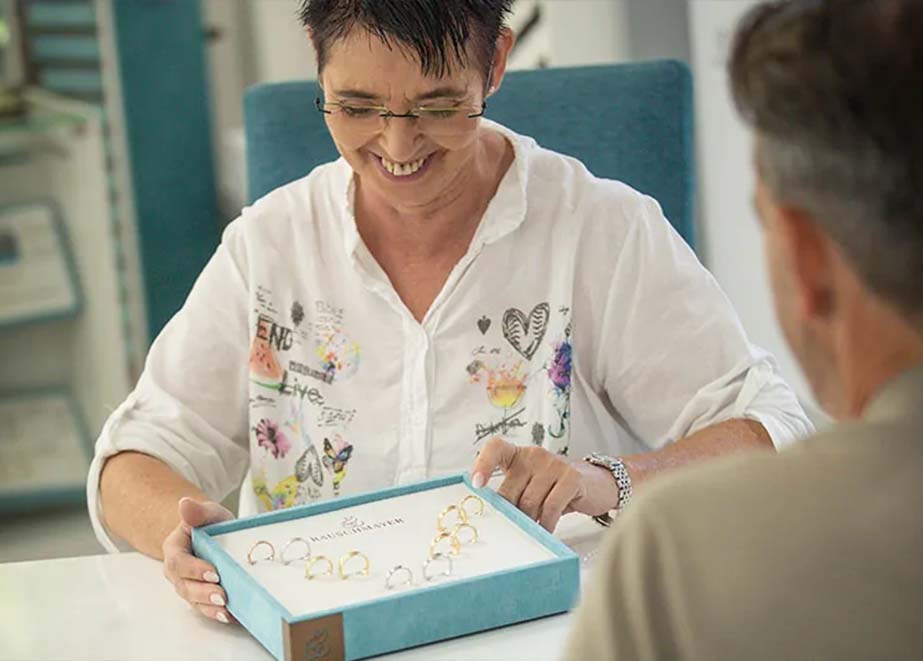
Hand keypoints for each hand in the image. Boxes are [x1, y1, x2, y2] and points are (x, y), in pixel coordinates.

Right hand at [162, 497, 235, 623]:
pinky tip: (229, 616)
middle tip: (222, 595)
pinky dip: (216, 613)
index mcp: (175, 549)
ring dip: (209, 607)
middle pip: (185, 586)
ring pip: (194, 600)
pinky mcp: (200, 597)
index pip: (179, 562)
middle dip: (203, 593)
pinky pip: (205, 608)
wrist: (214, 535)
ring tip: (225, 609)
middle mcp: (177, 572)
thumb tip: (185, 503)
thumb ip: (198, 511)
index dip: (194, 569)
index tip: (213, 572)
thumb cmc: (209, 524)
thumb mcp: (208, 513)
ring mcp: (188, 586)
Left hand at [470, 438, 620, 531]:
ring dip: (530, 522)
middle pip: (510, 491)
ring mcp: (553, 464)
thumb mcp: (531, 486)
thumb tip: (492, 518)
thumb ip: (513, 494)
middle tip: (514, 529)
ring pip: (530, 503)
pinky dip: (547, 524)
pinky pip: (551, 508)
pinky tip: (548, 530)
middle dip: (511, 515)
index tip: (476, 484)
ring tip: (535, 529)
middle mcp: (534, 455)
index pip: (495, 449)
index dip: (483, 464)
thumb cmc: (555, 489)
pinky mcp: (571, 477)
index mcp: (518, 456)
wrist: (597, 485)